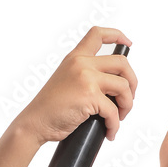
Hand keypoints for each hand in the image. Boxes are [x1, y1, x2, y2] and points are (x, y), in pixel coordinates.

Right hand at [14, 26, 136, 146]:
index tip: (128, 43)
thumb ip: (86, 76)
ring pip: (124, 86)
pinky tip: (110, 132)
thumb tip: (113, 88)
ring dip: (127, 105)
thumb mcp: (67, 81)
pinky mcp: (90, 96)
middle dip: (132, 83)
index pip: (98, 34)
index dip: (117, 35)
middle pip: (122, 63)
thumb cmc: (50, 108)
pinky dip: (115, 125)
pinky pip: (114, 111)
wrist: (35, 121)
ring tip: (118, 117)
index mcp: (75, 57)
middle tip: (127, 99)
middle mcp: (81, 63)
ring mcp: (86, 78)